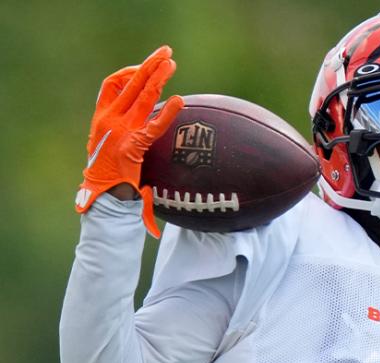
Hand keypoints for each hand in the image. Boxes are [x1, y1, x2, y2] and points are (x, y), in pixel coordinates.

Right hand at [75, 46, 183, 236]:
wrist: (104, 196)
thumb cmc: (110, 174)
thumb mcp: (113, 145)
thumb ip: (127, 130)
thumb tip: (149, 120)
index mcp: (101, 117)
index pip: (111, 84)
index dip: (129, 73)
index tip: (145, 68)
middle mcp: (109, 119)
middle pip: (130, 83)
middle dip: (149, 66)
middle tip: (166, 52)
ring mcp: (120, 131)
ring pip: (142, 98)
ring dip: (159, 79)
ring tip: (173, 65)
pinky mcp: (133, 146)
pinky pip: (153, 126)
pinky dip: (167, 113)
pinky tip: (180, 102)